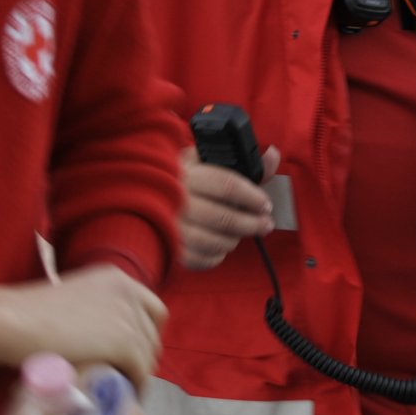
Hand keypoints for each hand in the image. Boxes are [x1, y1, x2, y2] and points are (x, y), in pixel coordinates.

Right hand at [0, 266, 166, 385]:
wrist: (10, 321)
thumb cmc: (25, 314)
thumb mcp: (71, 302)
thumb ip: (92, 311)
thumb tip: (100, 336)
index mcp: (116, 277)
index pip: (151, 308)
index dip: (145, 332)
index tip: (133, 352)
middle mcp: (128, 291)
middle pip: (152, 332)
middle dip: (142, 355)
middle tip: (126, 376)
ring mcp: (128, 316)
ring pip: (148, 353)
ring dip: (138, 373)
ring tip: (122, 390)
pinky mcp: (124, 342)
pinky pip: (140, 370)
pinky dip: (135, 386)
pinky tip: (123, 398)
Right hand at [179, 144, 281, 270]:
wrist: (142, 195)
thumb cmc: (183, 178)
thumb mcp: (207, 162)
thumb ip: (243, 162)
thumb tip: (273, 155)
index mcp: (186, 173)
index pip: (227, 186)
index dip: (252, 197)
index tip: (265, 204)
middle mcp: (175, 200)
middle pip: (224, 218)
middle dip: (252, 224)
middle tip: (266, 224)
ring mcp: (170, 227)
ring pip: (215, 242)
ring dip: (235, 239)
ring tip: (241, 233)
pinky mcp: (169, 249)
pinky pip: (201, 259)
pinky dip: (216, 255)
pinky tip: (220, 246)